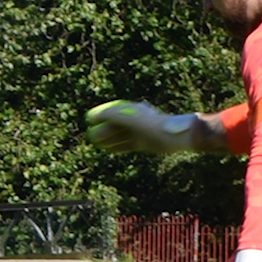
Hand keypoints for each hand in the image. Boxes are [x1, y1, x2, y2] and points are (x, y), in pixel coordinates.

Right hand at [86, 100, 200, 153]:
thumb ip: (110, 115)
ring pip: (121, 136)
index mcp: (132, 110)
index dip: (101, 116)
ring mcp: (140, 132)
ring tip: (98, 144)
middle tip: (92, 136)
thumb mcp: (128, 118)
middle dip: (104, 130)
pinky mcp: (145, 143)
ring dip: (109, 139)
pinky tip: (110, 150)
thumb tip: (92, 115)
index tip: (90, 121)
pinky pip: (127, 145)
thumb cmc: (150, 125)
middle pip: (116, 125)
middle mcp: (136, 120)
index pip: (113, 112)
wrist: (172, 136)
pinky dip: (118, 147)